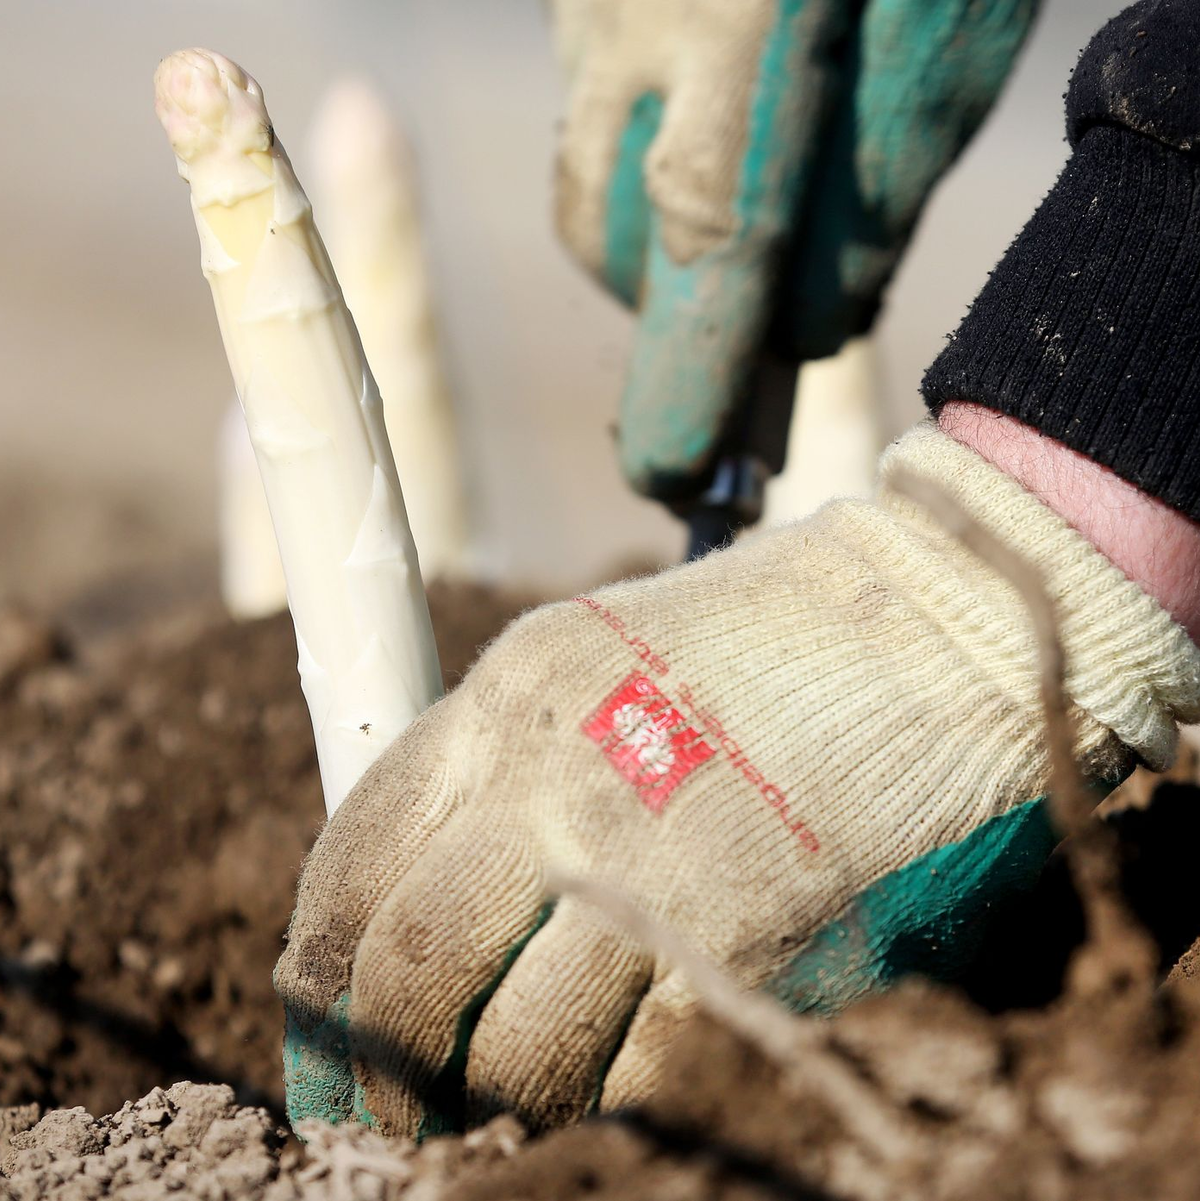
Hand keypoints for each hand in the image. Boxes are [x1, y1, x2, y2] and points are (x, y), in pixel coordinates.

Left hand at [274, 423, 1196, 1135]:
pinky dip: (606, 1102)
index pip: (355, 850)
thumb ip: (509, 758)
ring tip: (503, 1108)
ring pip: (510, 1050)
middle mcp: (556, 774)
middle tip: (388, 1112)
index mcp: (512, 691)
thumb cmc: (772, 638)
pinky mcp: (749, 940)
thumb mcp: (602, 654)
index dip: (318, 966)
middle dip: (380, 1060)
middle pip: (407, 965)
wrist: (936, 623)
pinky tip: (609, 1087)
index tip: (321, 1028)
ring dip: (491, 1101)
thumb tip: (437, 893)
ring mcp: (649, 861)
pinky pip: (634, 1078)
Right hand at [550, 0, 1037, 499]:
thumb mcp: (946, 27)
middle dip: (679, 300)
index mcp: (740, 21)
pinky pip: (586, 116)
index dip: (686, 378)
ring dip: (652, 234)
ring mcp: (581, 3)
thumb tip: (803, 325)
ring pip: (584, 184)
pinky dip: (641, 154)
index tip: (674, 477)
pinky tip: (708, 109)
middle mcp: (629, 15)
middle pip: (615, 235)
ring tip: (739, 193)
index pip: (705, 240)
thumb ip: (882, 181)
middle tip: (754, 296)